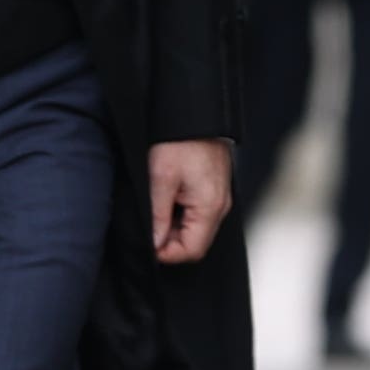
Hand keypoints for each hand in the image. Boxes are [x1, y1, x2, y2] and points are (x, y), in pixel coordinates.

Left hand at [147, 139, 232, 262]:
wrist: (195, 115)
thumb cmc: (180, 142)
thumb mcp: (160, 179)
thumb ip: (158, 216)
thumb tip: (155, 244)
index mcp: (210, 208)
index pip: (192, 251)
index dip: (167, 253)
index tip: (148, 242)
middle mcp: (220, 207)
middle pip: (196, 243)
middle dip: (170, 240)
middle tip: (150, 223)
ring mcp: (219, 198)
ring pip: (197, 229)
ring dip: (175, 227)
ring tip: (158, 206)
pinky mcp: (214, 190)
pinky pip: (199, 214)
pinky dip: (182, 214)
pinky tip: (168, 198)